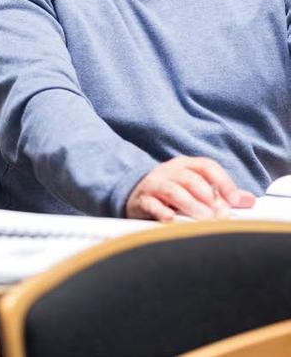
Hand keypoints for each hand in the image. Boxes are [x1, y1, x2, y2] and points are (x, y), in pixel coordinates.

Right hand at [125, 156, 255, 220]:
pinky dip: (161, 211)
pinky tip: (170, 219)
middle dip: (207, 196)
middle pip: (190, 178)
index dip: (222, 181)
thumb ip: (222, 195)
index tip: (234, 200)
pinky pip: (151, 203)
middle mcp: (169, 172)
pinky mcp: (142, 199)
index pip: (206, 166)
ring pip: (172, 190)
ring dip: (190, 204)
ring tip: (204, 219)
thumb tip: (249, 200)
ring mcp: (154, 184)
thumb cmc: (172, 192)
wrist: (137, 195)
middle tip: (220, 214)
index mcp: (186, 166)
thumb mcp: (196, 189)